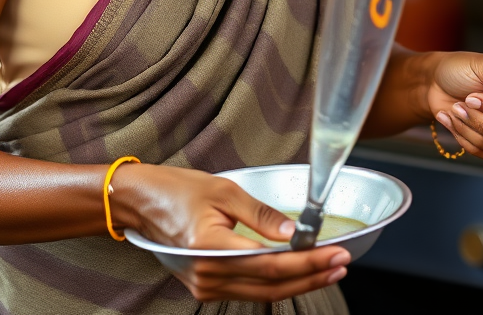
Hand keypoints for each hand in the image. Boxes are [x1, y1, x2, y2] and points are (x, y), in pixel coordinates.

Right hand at [110, 164, 349, 301]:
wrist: (141, 202)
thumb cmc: (178, 190)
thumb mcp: (224, 191)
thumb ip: (262, 215)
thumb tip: (296, 233)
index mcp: (211, 248)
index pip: (271, 264)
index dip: (308, 263)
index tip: (336, 254)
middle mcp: (208, 275)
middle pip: (272, 285)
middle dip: (311, 276)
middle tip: (341, 264)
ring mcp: (205, 285)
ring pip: (263, 293)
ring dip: (298, 283)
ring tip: (327, 269)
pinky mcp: (206, 286)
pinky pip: (248, 290)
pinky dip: (275, 283)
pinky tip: (295, 273)